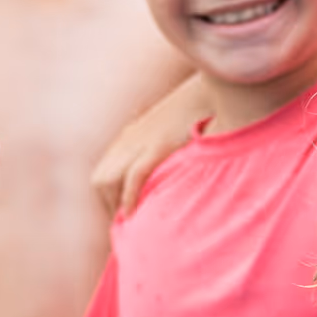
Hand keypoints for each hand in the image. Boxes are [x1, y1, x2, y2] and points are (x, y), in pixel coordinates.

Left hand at [91, 75, 215, 214]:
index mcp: (133, 135)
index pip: (106, 172)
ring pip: (107, 179)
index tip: (126, 216)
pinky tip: (133, 212)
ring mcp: (141, 141)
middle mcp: (130, 139)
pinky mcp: (157, 144)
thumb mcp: (179, 129)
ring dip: (114, 203)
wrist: (216, 88)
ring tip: (130, 224)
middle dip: (108, 204)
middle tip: (127, 227)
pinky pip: (133, 176)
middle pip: (100, 179)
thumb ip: (169, 147)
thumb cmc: (204, 109)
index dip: (112, 197)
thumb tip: (179, 172)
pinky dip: (129, 196)